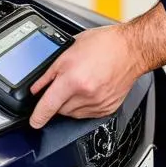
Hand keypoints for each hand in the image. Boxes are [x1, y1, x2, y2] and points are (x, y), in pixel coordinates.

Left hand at [27, 25, 144, 128]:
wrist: (131, 49)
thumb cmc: (104, 44)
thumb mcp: (69, 50)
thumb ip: (49, 72)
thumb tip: (37, 87)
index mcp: (73, 79)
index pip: (48, 105)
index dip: (38, 116)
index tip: (34, 122)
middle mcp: (85, 95)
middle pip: (60, 110)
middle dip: (57, 99)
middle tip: (65, 83)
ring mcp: (98, 104)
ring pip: (73, 114)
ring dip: (70, 103)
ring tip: (79, 82)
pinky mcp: (107, 108)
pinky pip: (87, 114)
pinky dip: (83, 105)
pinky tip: (89, 89)